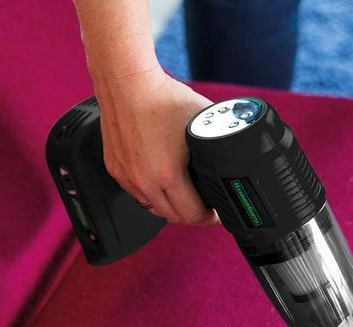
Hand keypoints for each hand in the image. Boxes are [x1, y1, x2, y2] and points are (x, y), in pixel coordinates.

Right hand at [94, 69, 218, 224]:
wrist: (126, 82)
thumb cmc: (163, 98)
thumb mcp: (203, 122)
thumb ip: (219, 142)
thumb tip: (237, 152)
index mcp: (167, 175)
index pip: (192, 215)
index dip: (209, 218)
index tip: (216, 214)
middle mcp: (144, 181)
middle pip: (173, 217)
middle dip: (191, 216)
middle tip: (203, 208)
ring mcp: (128, 177)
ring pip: (153, 209)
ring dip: (170, 208)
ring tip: (184, 198)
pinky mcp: (116, 170)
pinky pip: (137, 194)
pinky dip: (151, 194)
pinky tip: (161, 184)